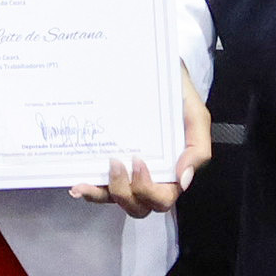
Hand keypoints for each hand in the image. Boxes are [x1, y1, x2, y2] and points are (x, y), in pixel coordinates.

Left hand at [83, 85, 211, 220]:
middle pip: (138, 206)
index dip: (148, 190)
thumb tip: (184, 180)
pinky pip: (101, 187)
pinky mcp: (111, 163)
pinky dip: (90, 190)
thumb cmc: (177, 93)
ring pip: (117, 201)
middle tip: (116, 162)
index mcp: (173, 170)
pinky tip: (77, 185)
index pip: (163, 198)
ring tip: (84, 183)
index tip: (138, 160)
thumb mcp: (195, 116)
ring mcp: (129, 172)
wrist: (156, 69)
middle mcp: (151, 176)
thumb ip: (198, 148)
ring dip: (101, 195)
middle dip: (124, 193)